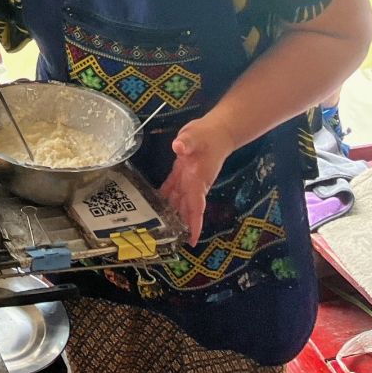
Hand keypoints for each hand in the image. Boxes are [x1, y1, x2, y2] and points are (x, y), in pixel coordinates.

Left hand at [159, 116, 234, 245]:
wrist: (217, 130)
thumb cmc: (209, 135)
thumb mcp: (197, 137)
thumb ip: (187, 142)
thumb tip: (179, 147)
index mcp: (197, 180)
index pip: (196, 207)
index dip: (194, 225)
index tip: (191, 241)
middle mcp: (193, 184)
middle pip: (186, 209)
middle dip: (180, 225)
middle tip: (168, 241)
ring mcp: (188, 179)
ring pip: (178, 201)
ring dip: (171, 213)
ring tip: (159, 228)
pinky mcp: (182, 171)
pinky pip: (172, 188)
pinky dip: (165, 197)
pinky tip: (154, 203)